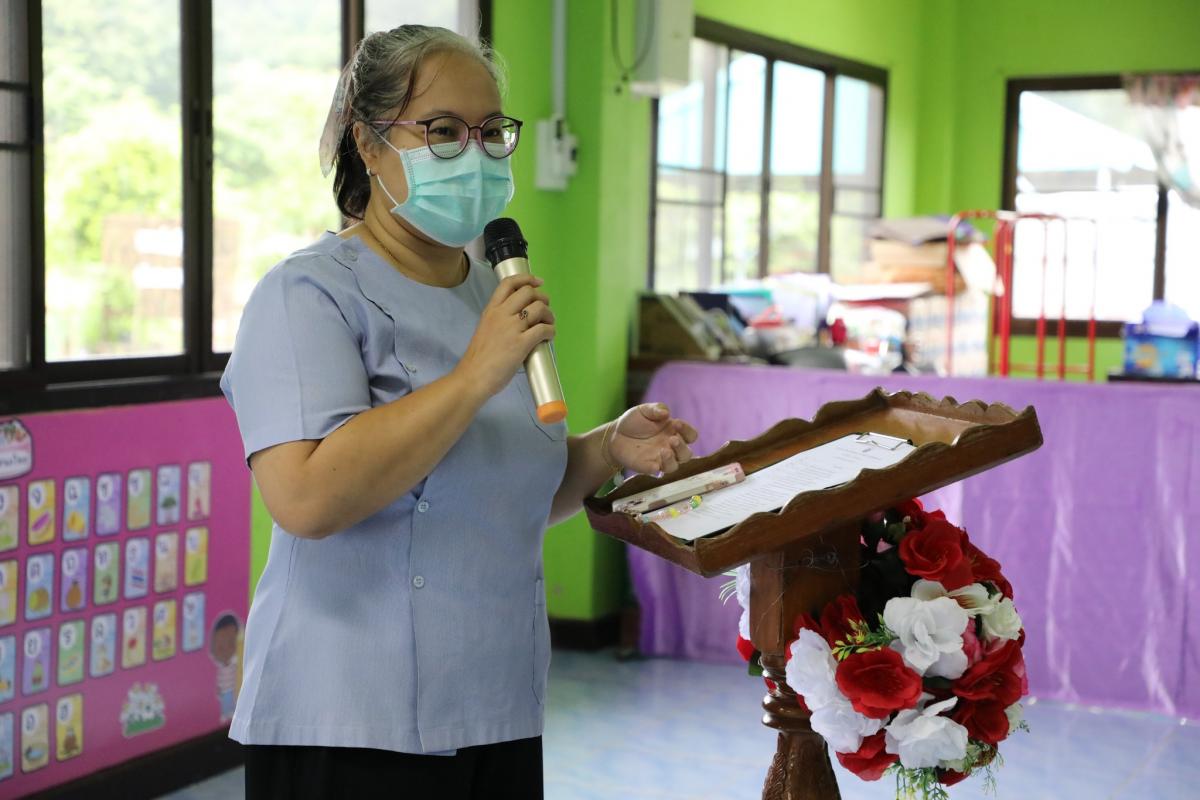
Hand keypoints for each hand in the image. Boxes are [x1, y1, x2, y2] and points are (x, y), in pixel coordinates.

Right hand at [457, 274, 554, 397]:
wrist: (472, 377)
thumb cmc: (478, 358)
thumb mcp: (485, 329)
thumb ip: (500, 321)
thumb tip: (520, 321)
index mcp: (491, 310)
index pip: (508, 283)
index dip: (527, 279)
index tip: (537, 282)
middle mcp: (501, 314)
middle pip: (528, 292)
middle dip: (542, 298)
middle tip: (545, 310)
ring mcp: (512, 328)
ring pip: (539, 308)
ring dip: (549, 315)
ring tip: (548, 325)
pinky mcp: (521, 343)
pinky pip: (544, 329)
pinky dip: (551, 331)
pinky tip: (549, 337)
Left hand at [607, 403, 698, 475]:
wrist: (614, 434)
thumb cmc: (634, 421)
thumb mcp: (644, 410)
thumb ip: (656, 409)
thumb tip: (666, 413)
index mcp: (674, 432)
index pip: (690, 435)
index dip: (687, 430)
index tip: (676, 423)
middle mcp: (670, 447)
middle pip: (686, 454)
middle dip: (682, 448)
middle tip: (672, 439)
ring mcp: (659, 459)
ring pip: (674, 467)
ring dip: (672, 460)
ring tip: (663, 451)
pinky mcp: (646, 467)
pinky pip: (655, 472)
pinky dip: (655, 469)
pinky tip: (653, 465)